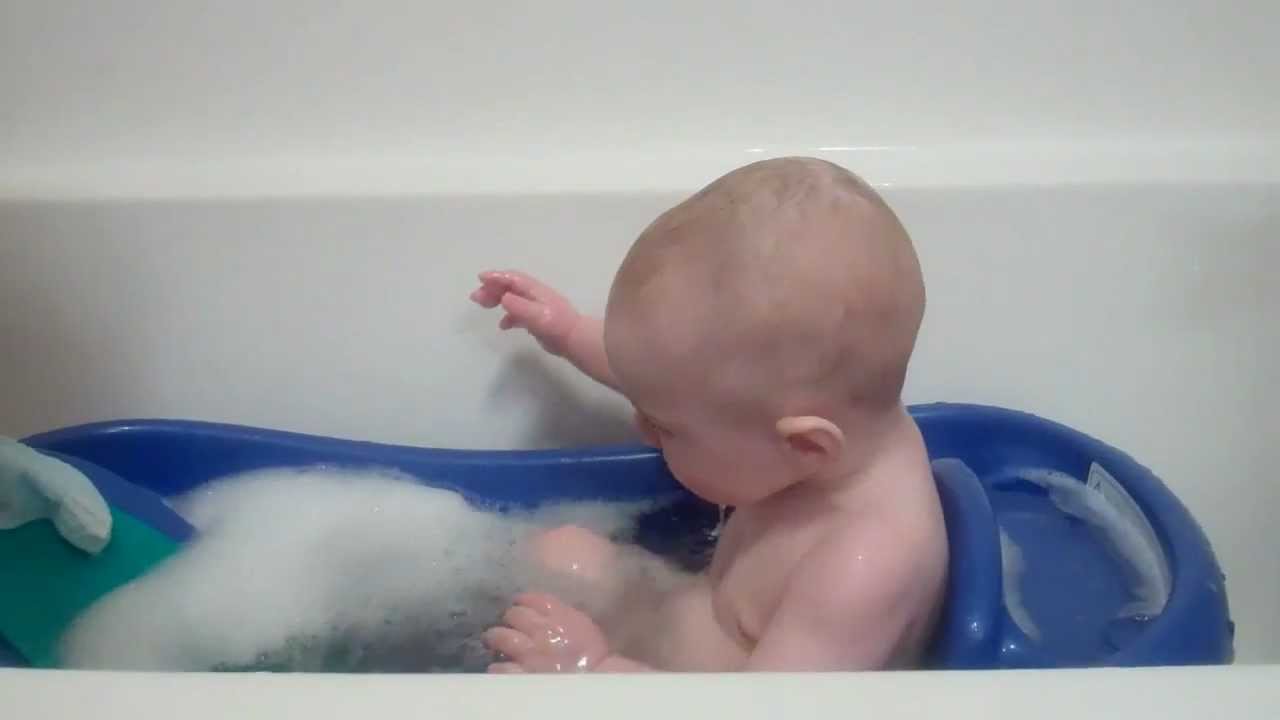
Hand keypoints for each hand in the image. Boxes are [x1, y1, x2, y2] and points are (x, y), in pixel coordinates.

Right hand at [470, 270, 581, 356]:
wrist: (574, 341)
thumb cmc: (556, 326)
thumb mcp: (536, 315)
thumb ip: (519, 306)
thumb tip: (503, 297)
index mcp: (534, 290)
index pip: (513, 279)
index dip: (496, 276)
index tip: (480, 278)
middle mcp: (534, 296)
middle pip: (510, 287)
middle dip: (492, 289)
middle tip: (475, 296)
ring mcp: (536, 307)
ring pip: (512, 299)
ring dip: (497, 300)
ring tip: (482, 305)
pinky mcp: (537, 320)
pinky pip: (518, 314)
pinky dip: (508, 317)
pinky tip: (502, 326)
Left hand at [483, 592, 610, 672]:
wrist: (597, 680)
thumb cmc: (594, 655)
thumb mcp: (583, 625)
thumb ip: (563, 614)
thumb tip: (546, 609)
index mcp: (559, 614)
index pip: (532, 599)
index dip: (523, 600)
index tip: (520, 605)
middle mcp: (540, 629)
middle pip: (513, 614)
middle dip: (509, 618)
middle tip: (508, 625)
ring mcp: (527, 651)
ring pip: (498, 636)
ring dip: (494, 637)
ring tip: (493, 641)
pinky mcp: (519, 673)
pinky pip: (498, 666)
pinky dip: (497, 666)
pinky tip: (501, 666)